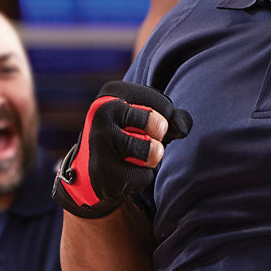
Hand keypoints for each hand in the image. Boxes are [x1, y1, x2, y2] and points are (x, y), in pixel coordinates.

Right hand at [53, 80, 191, 217]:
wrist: (89, 172)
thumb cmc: (128, 136)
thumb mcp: (148, 117)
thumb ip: (174, 116)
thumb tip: (181, 129)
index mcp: (114, 91)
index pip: (165, 105)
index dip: (164, 120)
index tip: (145, 124)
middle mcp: (102, 111)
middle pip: (160, 126)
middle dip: (159, 138)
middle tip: (141, 139)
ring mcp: (100, 142)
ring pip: (154, 152)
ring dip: (152, 159)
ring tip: (134, 156)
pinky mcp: (103, 171)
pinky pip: (144, 177)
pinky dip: (141, 179)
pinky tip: (121, 173)